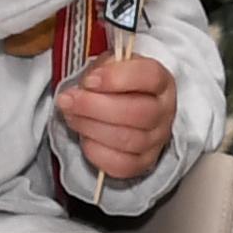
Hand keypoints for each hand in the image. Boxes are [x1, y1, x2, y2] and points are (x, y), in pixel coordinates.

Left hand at [58, 53, 176, 184]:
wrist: (126, 108)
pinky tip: (84, 138)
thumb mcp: (110, 66)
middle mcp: (164, 112)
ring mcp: (157, 140)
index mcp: (161, 82)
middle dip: (95, 106)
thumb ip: (101, 69)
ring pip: (128, 140)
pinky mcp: (144, 163)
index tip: (89, 81)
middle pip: (138, 113)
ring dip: (91, 128)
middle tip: (67, 100)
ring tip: (71, 116)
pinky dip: (97, 152)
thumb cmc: (116, 85)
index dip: (118, 78)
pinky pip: (122, 165)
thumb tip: (86, 85)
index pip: (150, 77)